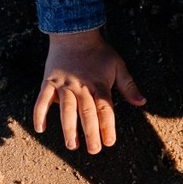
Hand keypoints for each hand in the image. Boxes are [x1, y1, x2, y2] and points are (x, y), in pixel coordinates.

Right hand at [31, 28, 143, 153]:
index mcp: (99, 85)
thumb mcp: (118, 66)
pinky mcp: (49, 82)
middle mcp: (81, 87)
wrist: (74, 33)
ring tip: (71, 145)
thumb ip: (129, 86)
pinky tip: (40, 128)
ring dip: (68, 128)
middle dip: (91, 133)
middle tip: (93, 150)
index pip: (105, 109)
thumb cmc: (98, 52)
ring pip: (66, 109)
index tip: (109, 142)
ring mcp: (63, 85)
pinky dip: (40, 114)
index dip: (108, 126)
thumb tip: (142, 102)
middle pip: (87, 113)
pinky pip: (42, 100)